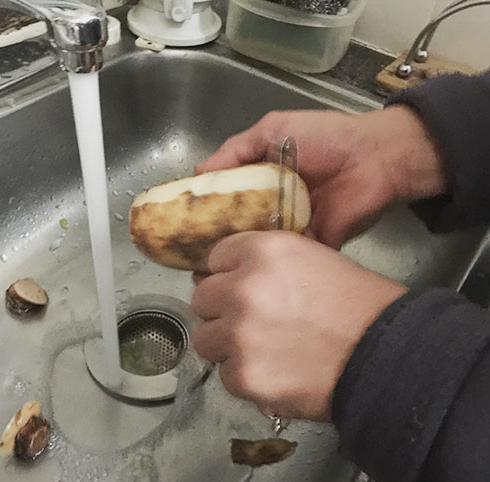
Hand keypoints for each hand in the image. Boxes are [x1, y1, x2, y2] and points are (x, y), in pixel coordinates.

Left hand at [191, 232, 406, 421]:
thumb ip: (264, 263)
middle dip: (223, 309)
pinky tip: (274, 373)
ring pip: (205, 339)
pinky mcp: (244, 377)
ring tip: (261, 351)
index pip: (215, 257)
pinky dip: (244, 376)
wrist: (387, 354)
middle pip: (202, 298)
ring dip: (227, 344)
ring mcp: (239, 334)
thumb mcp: (311, 259)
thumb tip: (225, 276)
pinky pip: (225, 375)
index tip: (240, 285)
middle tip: (251, 321)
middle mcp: (242, 288)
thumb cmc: (358, 302)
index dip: (229, 273)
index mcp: (262, 251)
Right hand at [196, 106, 447, 248]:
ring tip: (210, 272)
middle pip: (241, 226)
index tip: (182, 226)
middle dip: (219, 241)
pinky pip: (288, 257)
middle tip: (192, 258)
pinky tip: (246, 274)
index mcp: (262, 180)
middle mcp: (273, 205)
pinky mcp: (313, 243)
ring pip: (260, 244)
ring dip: (240, 255)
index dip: (207, 210)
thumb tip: (198, 172)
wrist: (376, 158)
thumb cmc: (324, 138)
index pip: (228, 198)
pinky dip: (272, 264)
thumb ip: (237, 149)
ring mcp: (293, 227)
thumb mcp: (273, 129)